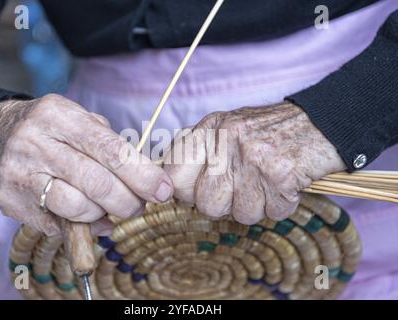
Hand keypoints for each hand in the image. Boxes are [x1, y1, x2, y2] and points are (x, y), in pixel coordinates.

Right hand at [0, 94, 172, 234]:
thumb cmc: (51, 130)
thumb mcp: (79, 120)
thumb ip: (112, 146)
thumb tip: (145, 183)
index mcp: (59, 115)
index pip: (110, 149)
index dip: (142, 174)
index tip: (163, 190)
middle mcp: (35, 142)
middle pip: (96, 182)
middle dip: (128, 201)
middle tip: (139, 205)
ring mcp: (19, 173)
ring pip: (77, 207)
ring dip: (103, 214)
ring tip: (109, 208)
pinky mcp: (9, 200)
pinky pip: (57, 223)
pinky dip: (81, 226)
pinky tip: (87, 216)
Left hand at [163, 102, 345, 224]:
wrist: (320, 123)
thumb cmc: (268, 133)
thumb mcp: (227, 129)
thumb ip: (198, 152)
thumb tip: (169, 184)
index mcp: (209, 129)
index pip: (172, 173)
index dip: (182, 190)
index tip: (195, 192)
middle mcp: (226, 141)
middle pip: (205, 204)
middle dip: (224, 204)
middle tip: (242, 187)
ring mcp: (253, 157)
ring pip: (239, 214)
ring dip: (255, 206)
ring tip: (265, 183)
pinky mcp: (279, 175)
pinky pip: (271, 213)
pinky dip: (281, 205)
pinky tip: (285, 184)